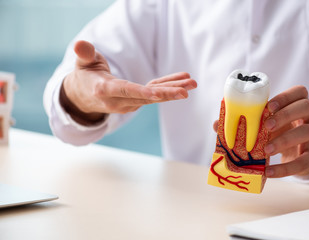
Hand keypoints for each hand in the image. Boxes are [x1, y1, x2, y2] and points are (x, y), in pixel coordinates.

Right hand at [61, 40, 196, 124]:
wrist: (83, 97)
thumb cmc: (84, 76)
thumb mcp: (82, 63)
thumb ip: (84, 54)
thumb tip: (80, 45)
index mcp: (104, 90)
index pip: (125, 90)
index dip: (141, 92)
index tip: (157, 93)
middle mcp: (118, 101)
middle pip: (145, 97)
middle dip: (166, 93)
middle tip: (186, 91)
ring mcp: (128, 104)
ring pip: (153, 97)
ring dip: (173, 90)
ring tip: (192, 83)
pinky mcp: (136, 102)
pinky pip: (153, 94)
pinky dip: (167, 87)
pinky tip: (183, 81)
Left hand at [212, 85, 308, 178]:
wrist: (301, 155)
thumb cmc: (280, 133)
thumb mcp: (267, 125)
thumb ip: (246, 123)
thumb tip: (217, 124)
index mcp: (298, 105)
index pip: (299, 92)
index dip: (285, 96)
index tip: (268, 106)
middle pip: (307, 107)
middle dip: (285, 115)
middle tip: (266, 126)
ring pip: (307, 132)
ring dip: (285, 140)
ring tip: (266, 149)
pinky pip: (304, 161)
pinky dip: (286, 169)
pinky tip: (270, 172)